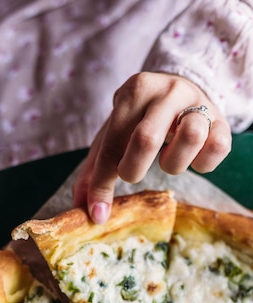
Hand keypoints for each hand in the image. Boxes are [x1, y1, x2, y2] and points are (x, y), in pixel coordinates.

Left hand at [73, 72, 231, 222]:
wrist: (181, 89)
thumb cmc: (140, 120)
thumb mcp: (113, 136)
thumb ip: (94, 170)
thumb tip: (79, 208)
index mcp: (134, 91)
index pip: (113, 144)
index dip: (102, 184)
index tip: (98, 213)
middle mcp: (167, 91)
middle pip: (147, 139)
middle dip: (134, 169)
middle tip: (133, 174)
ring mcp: (199, 101)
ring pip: (190, 137)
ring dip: (174, 164)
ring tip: (166, 159)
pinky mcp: (222, 120)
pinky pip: (218, 148)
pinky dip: (203, 163)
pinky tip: (191, 159)